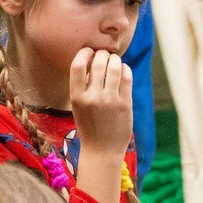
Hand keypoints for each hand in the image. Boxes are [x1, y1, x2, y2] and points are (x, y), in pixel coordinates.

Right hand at [69, 48, 132, 202]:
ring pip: (114, 68)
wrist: (102, 151)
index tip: (88, 51)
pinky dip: (125, 69)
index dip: (83, 53)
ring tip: (114, 60)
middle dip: (102, 54)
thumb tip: (92, 60)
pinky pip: (126, 78)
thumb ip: (82, 87)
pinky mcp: (125, 104)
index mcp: (76, 97)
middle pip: (97, 63)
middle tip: (104, 54)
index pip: (77, 66)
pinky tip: (123, 69)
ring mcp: (109, 101)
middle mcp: (92, 97)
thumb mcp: (78, 107)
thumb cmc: (88, 127)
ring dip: (114, 59)